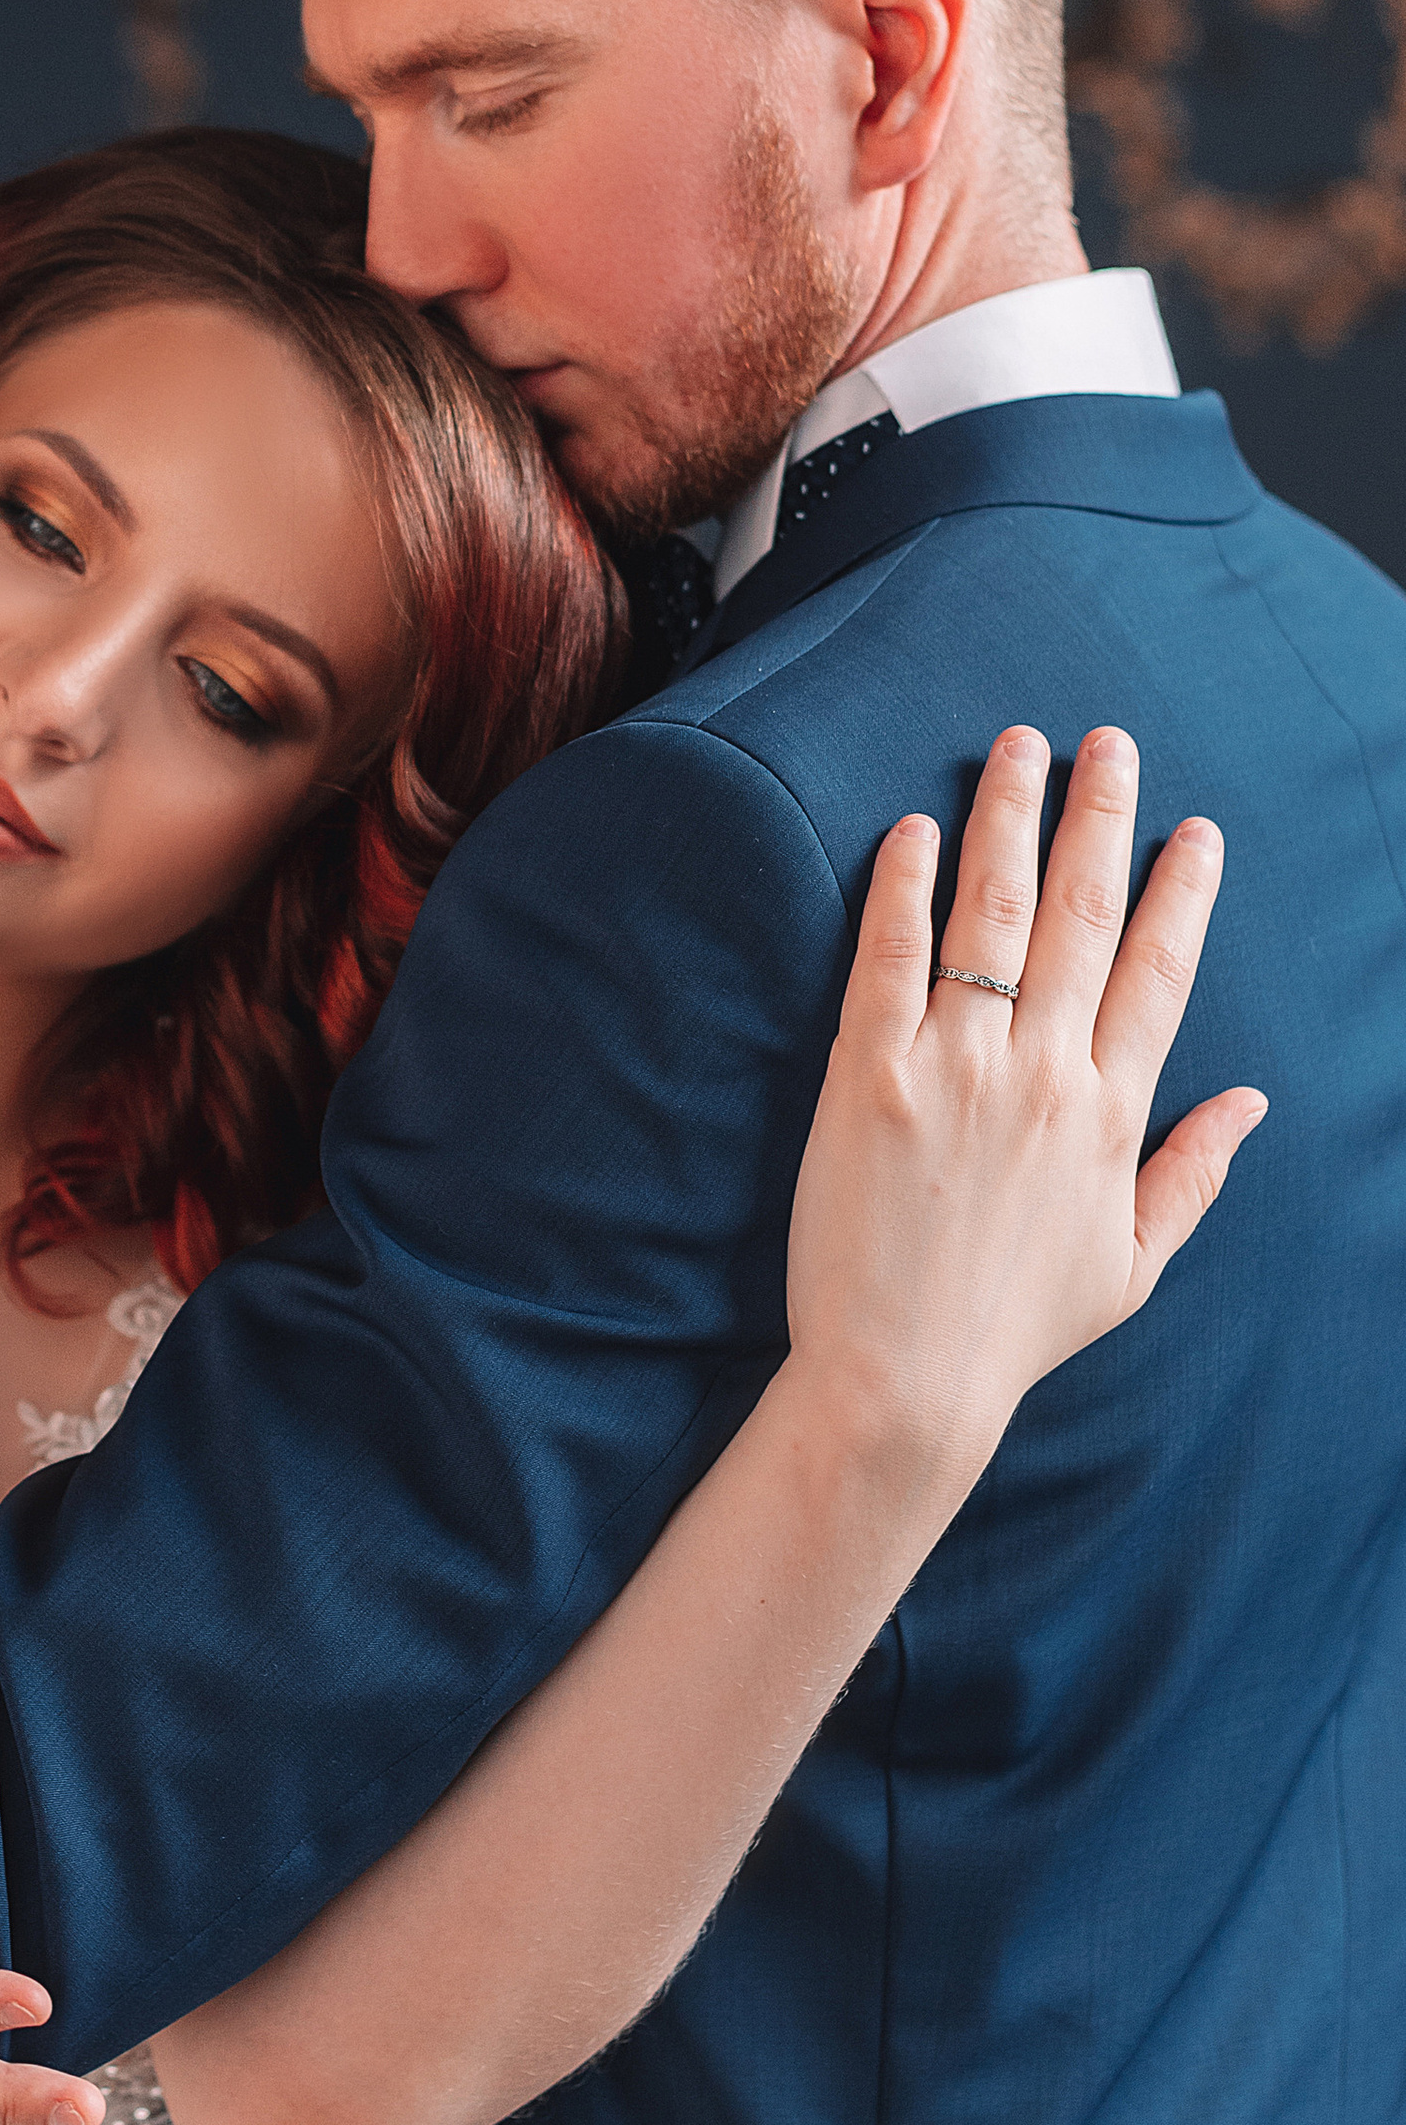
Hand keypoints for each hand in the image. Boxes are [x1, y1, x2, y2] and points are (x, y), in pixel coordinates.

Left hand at [787, 726, 1264, 1499]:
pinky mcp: (870, 1079)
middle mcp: (1042, 1076)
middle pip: (1085, 918)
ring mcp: (955, 1070)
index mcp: (1110, 1115)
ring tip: (1016, 748)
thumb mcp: (1132, 1264)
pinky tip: (911, 830)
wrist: (902, 1382)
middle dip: (1101, 817)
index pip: (1160, 975)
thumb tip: (1253, 1102)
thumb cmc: (1013, 1330)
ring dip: (1007, 821)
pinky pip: (890, 960)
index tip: (1197, 829)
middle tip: (1107, 742)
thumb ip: (1193, 1173)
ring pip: (993, 917)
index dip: (1181, 894)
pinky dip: (903, 890)